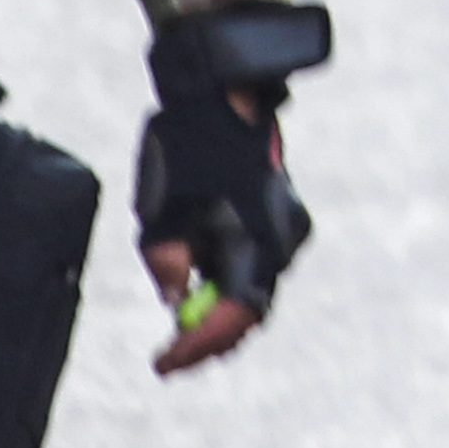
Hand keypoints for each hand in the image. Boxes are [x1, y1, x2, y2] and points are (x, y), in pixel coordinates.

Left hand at [136, 96, 284, 374]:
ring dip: (216, 310)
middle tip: (169, 355)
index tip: (163, 362)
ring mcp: (285, 225)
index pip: (235, 315)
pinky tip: (199, 285)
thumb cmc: (190, 141)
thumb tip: (173, 300)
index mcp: (258, 236)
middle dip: (209, 336)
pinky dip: (226, 282)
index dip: (198, 345)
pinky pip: (253, 263)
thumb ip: (167, 257)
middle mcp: (283, 237)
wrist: (224, 86)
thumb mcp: (165, 204)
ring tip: (177, 326)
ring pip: (251, 287)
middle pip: (249, 309)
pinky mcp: (275, 214)